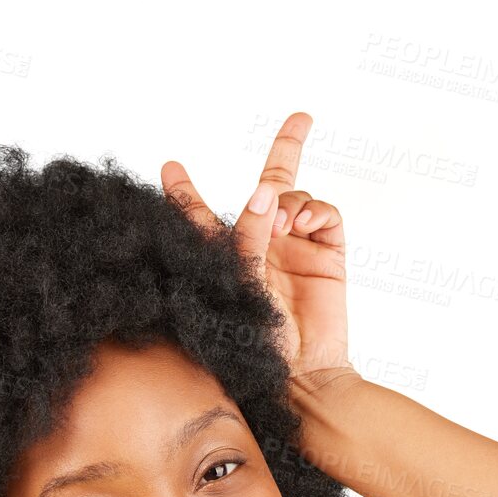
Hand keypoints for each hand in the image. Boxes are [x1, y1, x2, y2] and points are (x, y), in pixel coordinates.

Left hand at [162, 111, 354, 393]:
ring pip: (296, 197)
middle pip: (272, 186)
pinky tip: (304, 223)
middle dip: (287, 148)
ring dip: (289, 199)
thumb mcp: (238, 290)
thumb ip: (247, 239)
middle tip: (302, 119)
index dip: (186, 192)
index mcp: (229, 259)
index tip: (169, 166)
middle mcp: (265, 246)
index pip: (203, 217)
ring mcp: (298, 247)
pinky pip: (326, 214)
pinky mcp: (328, 254)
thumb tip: (265, 192)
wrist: (303, 377)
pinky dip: (317, 209)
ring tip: (285, 223)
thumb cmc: (260, 348)